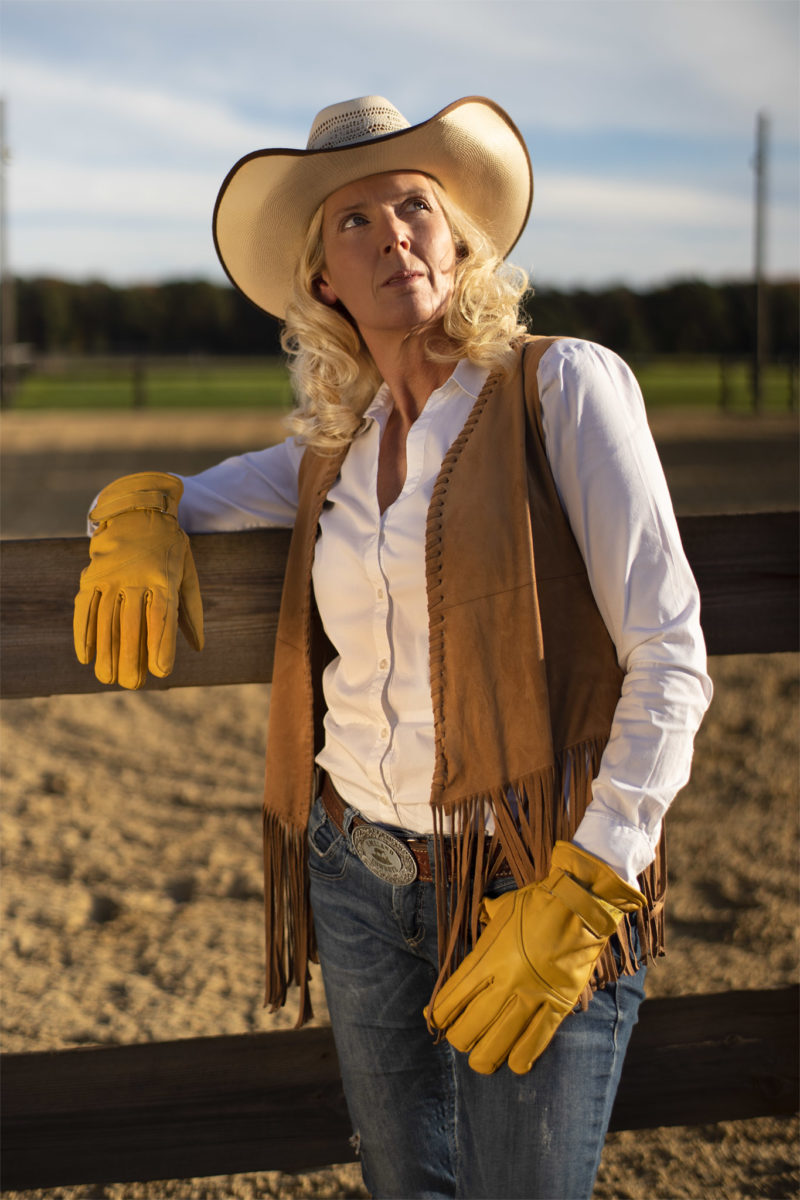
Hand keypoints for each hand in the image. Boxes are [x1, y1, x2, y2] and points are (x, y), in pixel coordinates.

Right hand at [73, 472, 203, 689]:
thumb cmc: (170, 549)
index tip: (162, 672)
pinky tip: (85, 657)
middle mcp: (135, 577)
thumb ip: (191, 611)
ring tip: (107, 678)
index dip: (161, 645)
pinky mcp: (92, 576)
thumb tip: (198, 648)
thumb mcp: (188, 573)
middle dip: (130, 657)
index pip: (161, 616)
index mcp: (163, 577)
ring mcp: (110, 576)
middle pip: (131, 623)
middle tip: (131, 685)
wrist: (139, 511)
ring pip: (105, 619)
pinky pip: (84, 608)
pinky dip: (82, 633)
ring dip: (105, 652)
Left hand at [426, 840, 644, 1074]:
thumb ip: (486, 919)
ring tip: (484, 1059)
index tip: (438, 1018)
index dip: (439, 1016)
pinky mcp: (558, 1006)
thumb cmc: (537, 903)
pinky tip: (515, 1061)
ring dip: (485, 1058)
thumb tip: (481, 913)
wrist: (579, 903)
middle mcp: (504, 982)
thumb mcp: (502, 909)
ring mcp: (531, 996)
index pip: (450, 1000)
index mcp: (485, 958)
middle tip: (464, 1037)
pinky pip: (534, 1045)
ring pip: (496, 1047)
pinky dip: (520, 1059)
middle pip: (467, 1031)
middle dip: (460, 1039)